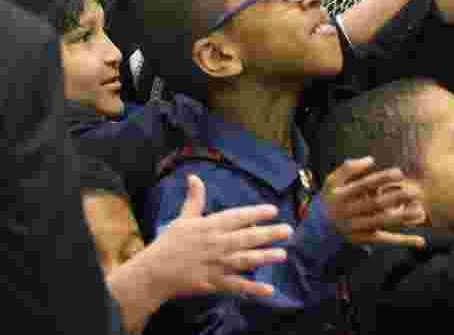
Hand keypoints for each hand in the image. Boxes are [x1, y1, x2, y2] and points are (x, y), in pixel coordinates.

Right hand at [139, 175, 291, 298]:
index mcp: (209, 227)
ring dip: (265, 257)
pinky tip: (268, 289)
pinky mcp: (214, 282)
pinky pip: (236, 285)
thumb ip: (194, 199)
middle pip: (246, 238)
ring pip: (245, 260)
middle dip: (269, 234)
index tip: (273, 210)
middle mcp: (216, 244)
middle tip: (288, 231)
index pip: (237, 217)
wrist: (153, 273)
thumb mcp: (183, 218)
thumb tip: (194, 177)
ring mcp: (216, 264)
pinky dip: (253, 288)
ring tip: (283, 254)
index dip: (256, 213)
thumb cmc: (169, 244)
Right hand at [322, 157, 426, 247]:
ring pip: (381, 223)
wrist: (316, 230)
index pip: (364, 185)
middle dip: (395, 198)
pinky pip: (386, 240)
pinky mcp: (365, 239)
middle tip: (413, 191)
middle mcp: (349, 213)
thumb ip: (348, 168)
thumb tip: (371, 160)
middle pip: (375, 205)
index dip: (382, 179)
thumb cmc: (329, 199)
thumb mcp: (332, 181)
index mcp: (341, 196)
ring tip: (419, 210)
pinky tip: (420, 241)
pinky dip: (403, 241)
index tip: (399, 173)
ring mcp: (357, 228)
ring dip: (401, 218)